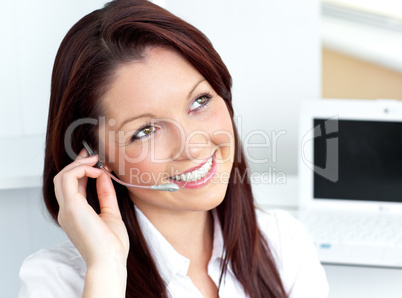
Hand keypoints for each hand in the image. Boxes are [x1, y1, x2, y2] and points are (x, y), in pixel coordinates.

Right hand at [53, 148, 129, 267]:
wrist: (110, 260)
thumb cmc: (112, 243)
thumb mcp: (110, 213)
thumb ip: (106, 194)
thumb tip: (104, 174)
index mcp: (75, 214)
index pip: (72, 186)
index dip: (80, 170)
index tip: (92, 159)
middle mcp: (67, 211)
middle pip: (64, 179)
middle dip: (77, 163)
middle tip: (92, 154)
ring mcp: (66, 209)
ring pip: (62, 177)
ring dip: (78, 165)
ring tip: (95, 161)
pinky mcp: (71, 207)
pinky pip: (68, 179)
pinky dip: (81, 170)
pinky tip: (96, 171)